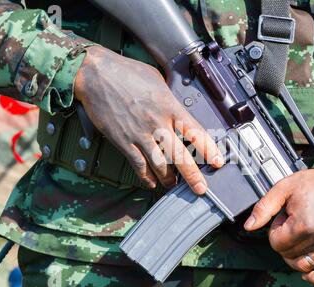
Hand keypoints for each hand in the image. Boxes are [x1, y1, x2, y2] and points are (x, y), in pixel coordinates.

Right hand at [74, 46, 223, 192]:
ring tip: (175, 186)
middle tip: (201, 188)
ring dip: (169, 179)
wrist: (95, 74)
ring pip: (159, 165)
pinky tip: (151, 182)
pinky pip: (137, 164)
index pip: (196, 132)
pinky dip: (145, 176)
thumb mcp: (158, 80)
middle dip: (193, 175)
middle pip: (180, 155)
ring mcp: (139, 134)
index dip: (209, 150)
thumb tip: (178, 111)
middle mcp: (157, 123)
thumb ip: (170, 100)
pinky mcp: (123, 141)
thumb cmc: (127, 72)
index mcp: (169, 106)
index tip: (218, 161)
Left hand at [244, 168, 313, 284]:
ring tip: (301, 236)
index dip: (276, 230)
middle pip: (288, 255)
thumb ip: (264, 208)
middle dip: (285, 240)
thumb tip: (248, 226)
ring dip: (296, 254)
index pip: (276, 243)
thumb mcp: (284, 188)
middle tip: (294, 222)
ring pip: (303, 265)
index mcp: (304, 223)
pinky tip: (307, 270)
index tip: (284, 217)